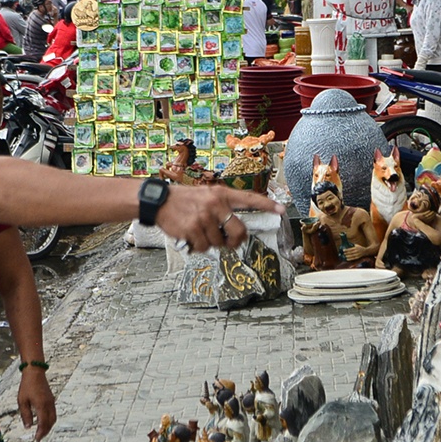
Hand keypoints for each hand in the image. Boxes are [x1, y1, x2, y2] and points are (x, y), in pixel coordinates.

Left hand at [18, 369, 56, 439]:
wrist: (35, 372)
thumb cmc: (27, 386)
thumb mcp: (22, 401)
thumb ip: (25, 415)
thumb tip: (28, 427)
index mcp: (41, 405)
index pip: (43, 423)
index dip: (40, 433)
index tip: (36, 439)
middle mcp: (49, 404)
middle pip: (50, 422)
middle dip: (45, 432)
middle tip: (39, 438)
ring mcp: (51, 402)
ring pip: (53, 418)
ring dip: (48, 426)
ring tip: (41, 432)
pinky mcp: (51, 399)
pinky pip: (53, 413)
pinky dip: (50, 420)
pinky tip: (43, 421)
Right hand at [156, 184, 281, 251]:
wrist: (158, 201)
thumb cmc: (183, 201)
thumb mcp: (205, 195)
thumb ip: (222, 208)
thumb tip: (236, 230)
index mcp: (221, 194)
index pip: (249, 199)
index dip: (267, 205)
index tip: (281, 210)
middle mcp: (215, 204)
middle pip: (239, 231)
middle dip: (235, 240)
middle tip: (229, 241)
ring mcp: (204, 217)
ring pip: (219, 243)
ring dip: (210, 242)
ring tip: (199, 232)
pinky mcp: (193, 228)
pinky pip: (204, 247)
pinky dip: (198, 246)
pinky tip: (191, 237)